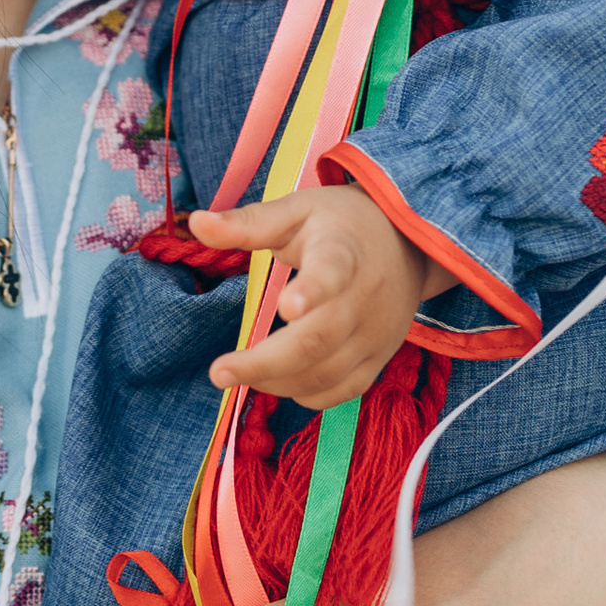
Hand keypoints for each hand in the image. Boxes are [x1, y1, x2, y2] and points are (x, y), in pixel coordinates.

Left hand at [192, 184, 441, 409]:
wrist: (409, 243)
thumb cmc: (341, 225)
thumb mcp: (297, 211)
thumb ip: (248, 223)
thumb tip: (195, 223)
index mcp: (343, 252)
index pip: (332, 273)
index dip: (313, 290)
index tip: (286, 306)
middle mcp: (364, 297)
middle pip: (318, 339)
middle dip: (265, 363)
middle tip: (219, 373)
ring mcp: (376, 332)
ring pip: (326, 373)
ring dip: (276, 382)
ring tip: (235, 374)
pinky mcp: (379, 356)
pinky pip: (343, 390)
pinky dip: (306, 394)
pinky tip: (277, 383)